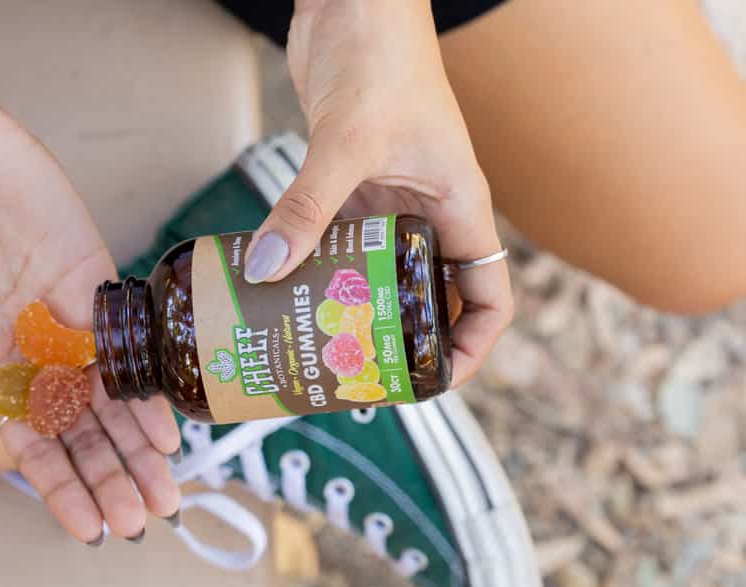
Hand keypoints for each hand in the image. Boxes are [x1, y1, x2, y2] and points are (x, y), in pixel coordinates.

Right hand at [0, 106, 179, 541]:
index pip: (31, 447)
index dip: (61, 489)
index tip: (90, 530)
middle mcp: (35, 357)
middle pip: (82, 434)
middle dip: (112, 478)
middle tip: (143, 518)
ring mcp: (70, 324)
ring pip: (113, 400)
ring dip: (140, 448)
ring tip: (167, 490)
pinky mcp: (100, 286)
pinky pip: (131, 346)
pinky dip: (149, 386)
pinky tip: (168, 426)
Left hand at [243, 0, 512, 385]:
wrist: (353, 1)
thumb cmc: (380, 54)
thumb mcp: (347, 142)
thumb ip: (307, 208)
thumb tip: (265, 269)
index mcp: (460, 207)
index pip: (488, 297)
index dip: (470, 347)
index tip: (431, 381)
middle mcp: (430, 210)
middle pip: (429, 296)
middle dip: (400, 339)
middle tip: (355, 373)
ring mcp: (390, 199)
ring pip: (379, 273)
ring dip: (350, 305)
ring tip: (312, 341)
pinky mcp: (351, 183)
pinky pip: (339, 241)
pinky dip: (316, 266)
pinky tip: (282, 286)